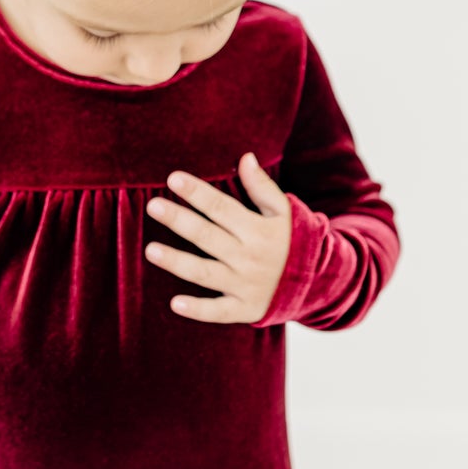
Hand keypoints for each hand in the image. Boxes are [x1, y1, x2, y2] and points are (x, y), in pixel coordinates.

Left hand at [144, 152, 292, 323]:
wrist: (317, 283)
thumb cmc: (292, 240)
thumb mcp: (284, 211)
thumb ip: (262, 186)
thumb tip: (245, 157)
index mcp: (259, 230)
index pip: (222, 208)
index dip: (197, 193)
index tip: (173, 178)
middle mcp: (250, 257)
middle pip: (208, 236)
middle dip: (180, 220)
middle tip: (153, 206)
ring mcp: (246, 285)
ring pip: (206, 273)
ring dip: (177, 262)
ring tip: (150, 250)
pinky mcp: (245, 309)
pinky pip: (218, 311)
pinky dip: (198, 309)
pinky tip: (174, 303)